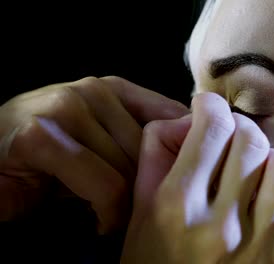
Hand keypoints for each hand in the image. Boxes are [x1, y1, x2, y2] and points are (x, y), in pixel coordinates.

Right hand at [0, 76, 188, 232]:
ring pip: (131, 167)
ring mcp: (65, 108)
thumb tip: (189, 155)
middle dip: (150, 186)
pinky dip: (106, 211)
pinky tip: (99, 221)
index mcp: (111, 89)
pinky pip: (103, 184)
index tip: (183, 183)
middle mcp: (91, 90)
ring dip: (129, 204)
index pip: (172, 116)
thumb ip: (138, 144)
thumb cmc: (50, 163)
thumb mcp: (102, 147)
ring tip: (118, 217)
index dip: (184, 153)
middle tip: (142, 210)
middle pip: (153, 148)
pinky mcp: (41, 138)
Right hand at [121, 93, 273, 262]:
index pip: (211, 128)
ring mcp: (255, 245)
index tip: (207, 110)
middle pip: (251, 140)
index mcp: (176, 206)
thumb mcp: (137, 217)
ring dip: (270, 160)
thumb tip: (183, 121)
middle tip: (229, 137)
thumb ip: (153, 161)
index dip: (211, 106)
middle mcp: (219, 223)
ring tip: (255, 170)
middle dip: (239, 127)